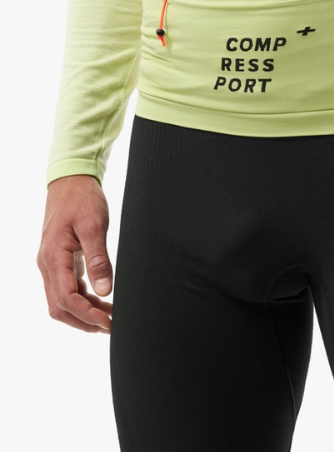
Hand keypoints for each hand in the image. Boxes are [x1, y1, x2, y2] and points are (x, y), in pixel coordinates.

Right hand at [37, 174, 112, 332]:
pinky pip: (68, 288)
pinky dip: (83, 299)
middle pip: (59, 307)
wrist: (71, 181)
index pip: (65, 299)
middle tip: (111, 327)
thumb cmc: (83, 199)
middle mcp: (47, 265)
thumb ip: (98, 259)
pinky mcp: (60, 261)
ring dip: (84, 312)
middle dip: (83, 321)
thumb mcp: (94, 226)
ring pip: (62, 300)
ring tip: (110, 317)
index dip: (87, 315)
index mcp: (53, 257)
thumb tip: (105, 291)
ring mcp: (52, 264)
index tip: (109, 322)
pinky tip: (102, 301)